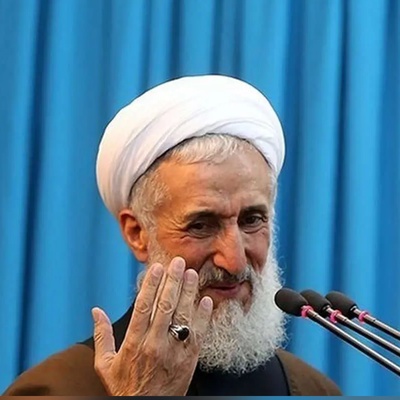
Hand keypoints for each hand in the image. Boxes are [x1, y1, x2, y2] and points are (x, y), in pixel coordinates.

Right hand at [92, 257, 212, 395]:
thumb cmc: (126, 388)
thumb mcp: (106, 365)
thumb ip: (101, 335)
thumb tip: (96, 310)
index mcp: (134, 343)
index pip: (144, 307)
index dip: (151, 285)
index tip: (156, 268)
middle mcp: (155, 344)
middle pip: (166, 306)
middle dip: (173, 281)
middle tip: (178, 262)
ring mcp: (174, 350)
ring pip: (183, 315)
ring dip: (189, 292)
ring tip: (192, 273)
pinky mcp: (189, 357)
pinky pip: (198, 332)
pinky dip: (203, 315)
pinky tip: (205, 299)